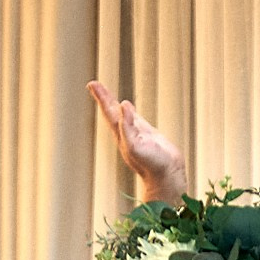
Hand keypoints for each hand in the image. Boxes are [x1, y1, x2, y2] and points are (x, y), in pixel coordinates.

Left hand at [89, 80, 186, 203]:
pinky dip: (129, 112)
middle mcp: (126, 133)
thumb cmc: (152, 164)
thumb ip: (128, 126)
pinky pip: (135, 121)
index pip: (109, 111)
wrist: (167, 176)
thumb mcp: (135, 146)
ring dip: (113, 104)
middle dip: (104, 97)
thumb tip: (123, 105)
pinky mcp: (147, 136)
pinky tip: (128, 109)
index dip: (102, 97)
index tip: (92, 84)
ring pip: (122, 115)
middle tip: (93, 84)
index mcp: (121, 134)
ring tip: (106, 94)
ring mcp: (136, 135)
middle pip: (112, 111)